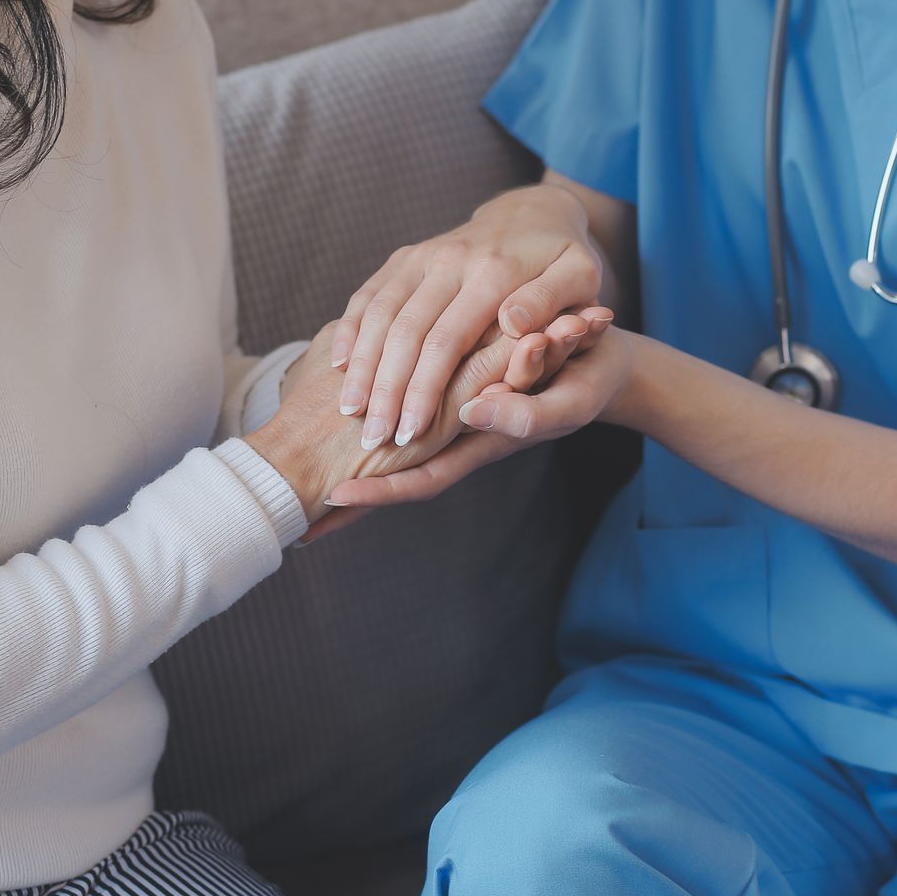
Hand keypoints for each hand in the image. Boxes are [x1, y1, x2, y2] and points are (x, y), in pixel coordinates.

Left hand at [322, 326, 637, 515]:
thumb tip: (473, 412)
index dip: (380, 493)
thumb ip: (523, 411)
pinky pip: (405, 428)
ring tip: (306, 503)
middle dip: (354, 506)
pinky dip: (371, 432)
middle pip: (399, 481)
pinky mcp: (451, 402)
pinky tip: (341, 426)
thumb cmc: (585, 387)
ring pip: (398, 461)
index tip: (333, 501)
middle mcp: (460, 441)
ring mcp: (453, 426)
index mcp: (480, 445)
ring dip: (357, 481)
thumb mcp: (561, 401)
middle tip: (298, 527)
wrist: (597, 369)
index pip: (422, 481)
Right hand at [332, 183, 603, 450]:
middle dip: (384, 389)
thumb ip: (548, 303)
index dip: (423, 391)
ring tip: (348, 411)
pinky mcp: (405, 257)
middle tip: (371, 437)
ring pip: (378, 314)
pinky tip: (338, 365)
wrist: (534, 212)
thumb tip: (513, 324)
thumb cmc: (564, 260)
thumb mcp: (578, 279)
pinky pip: (368, 294)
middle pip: (404, 332)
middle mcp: (450, 260)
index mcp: (493, 272)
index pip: (446, 341)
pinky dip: (351, 330)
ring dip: (360, 365)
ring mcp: (422, 256)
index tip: (409, 434)